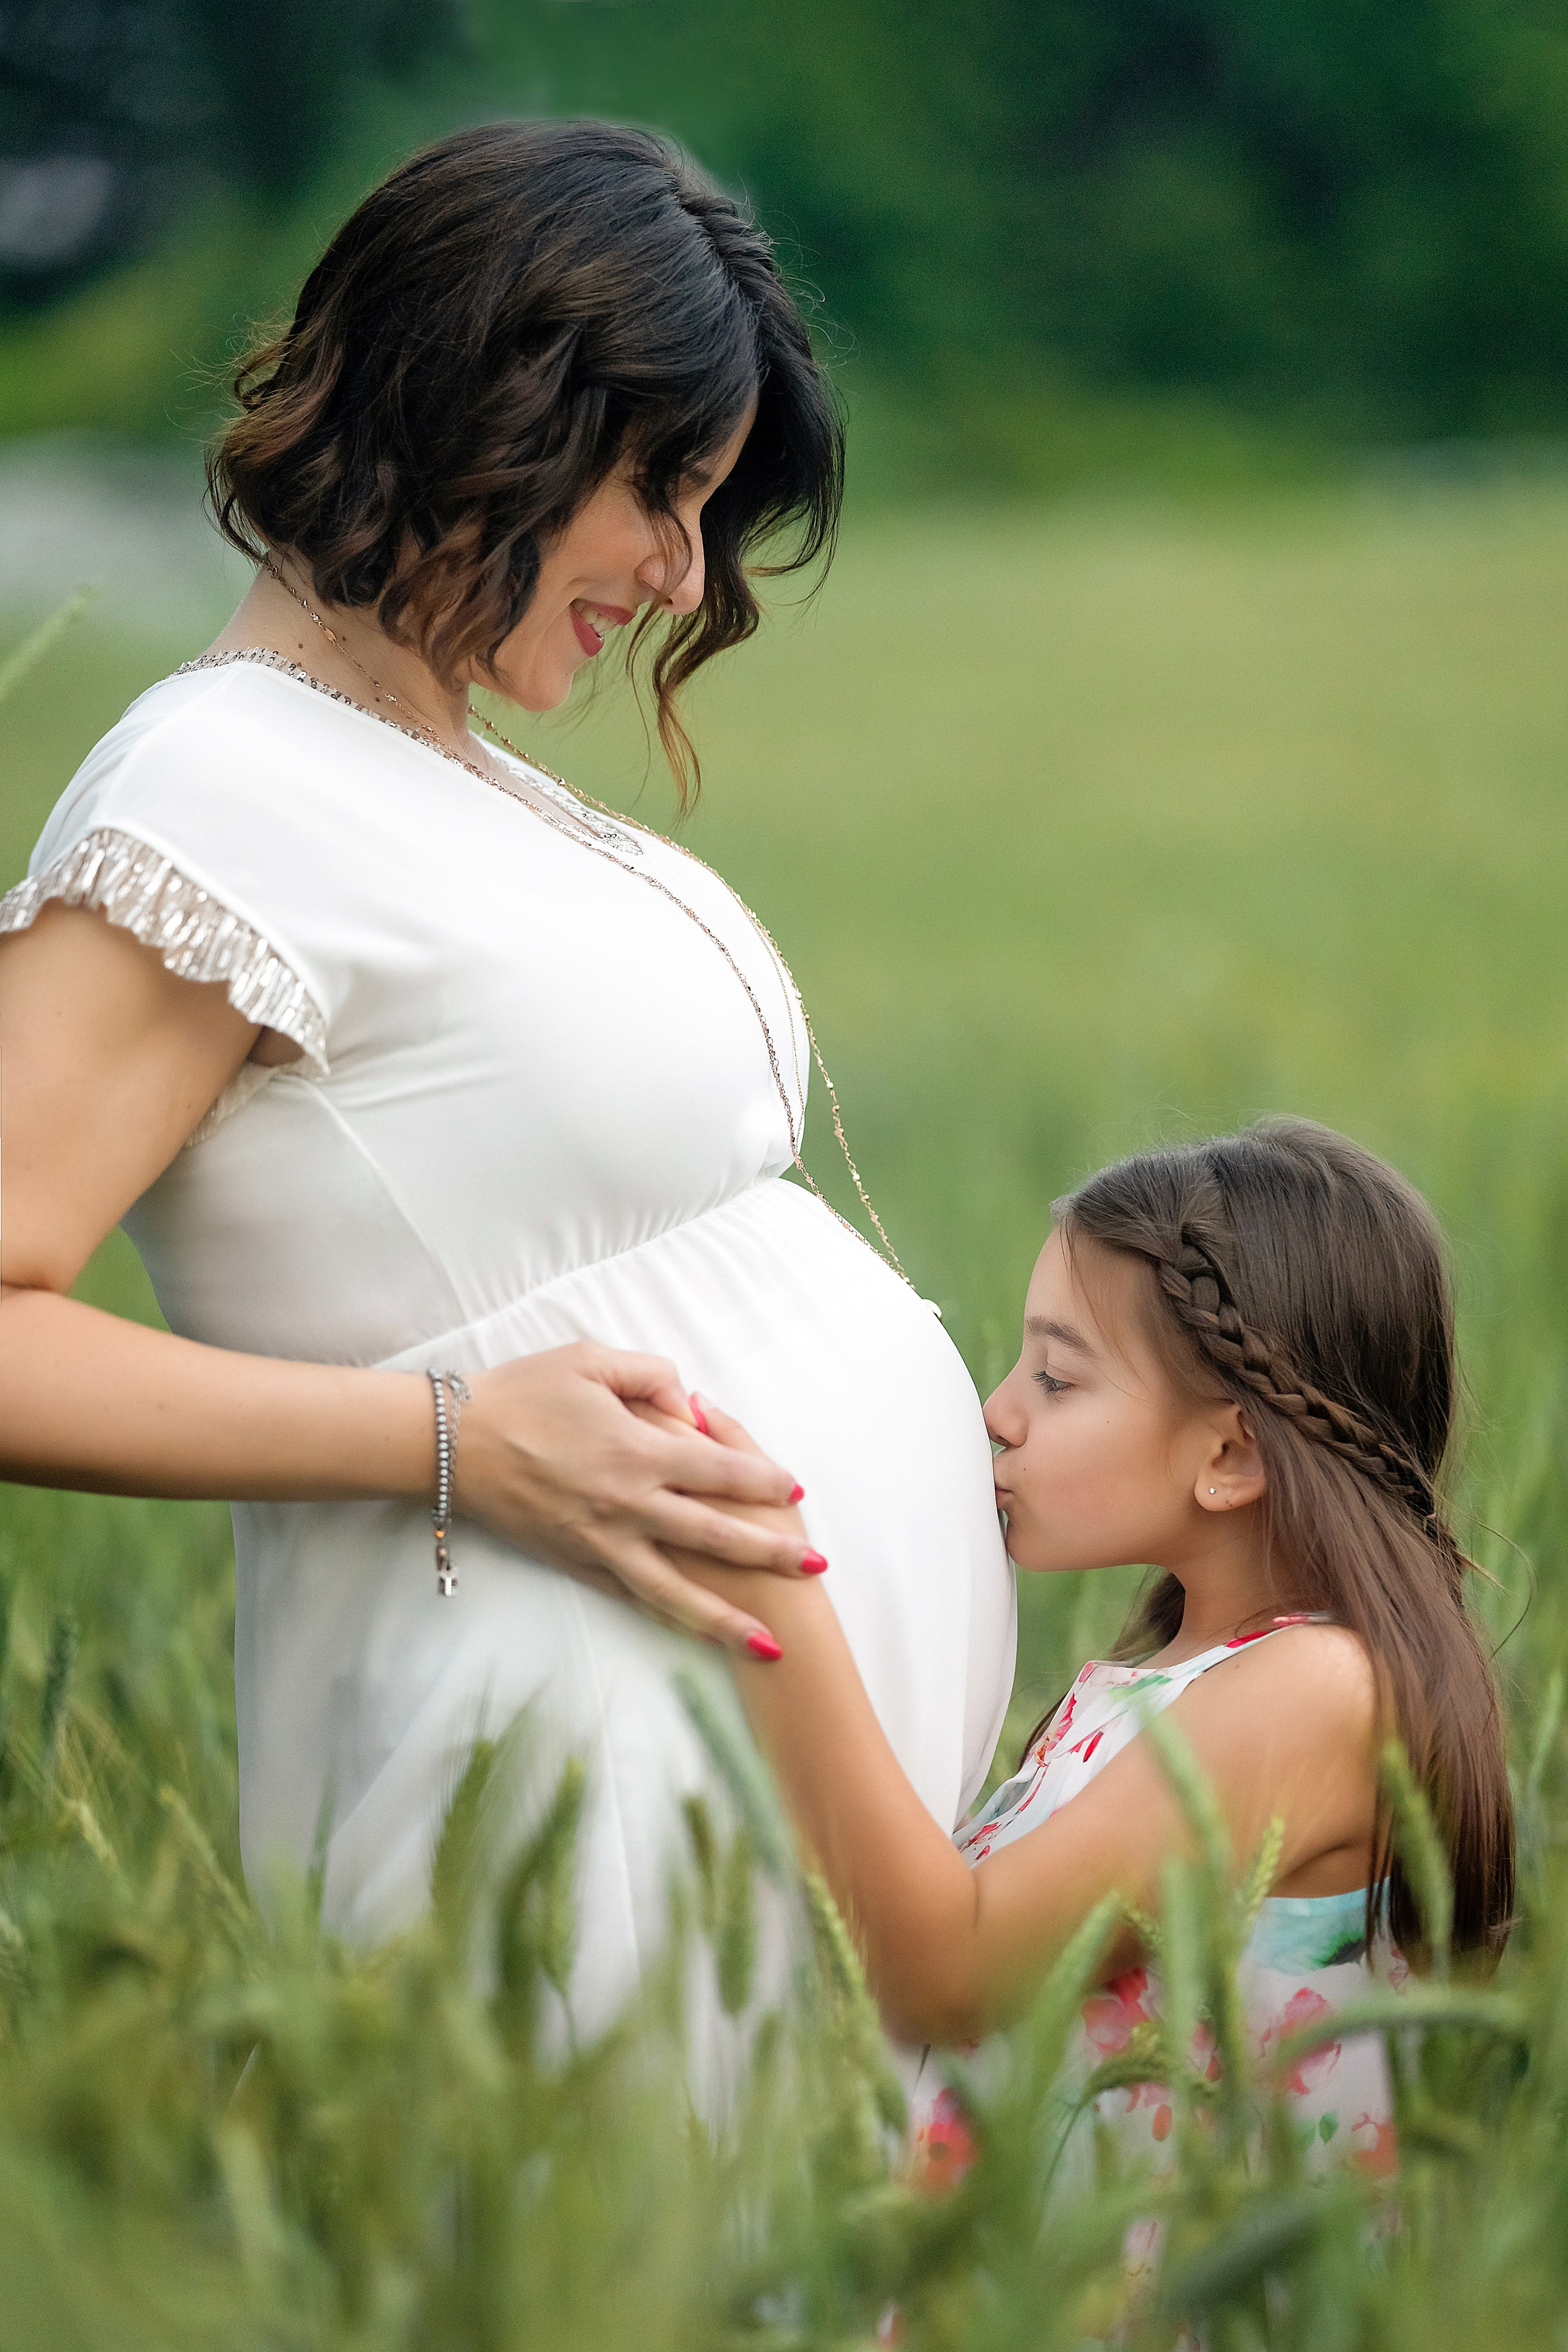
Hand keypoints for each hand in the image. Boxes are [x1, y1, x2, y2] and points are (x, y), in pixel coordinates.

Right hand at [453, 1342, 817, 1652]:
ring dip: (726, 1618)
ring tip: (767, 1646)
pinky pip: (630, 1596)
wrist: (449, 1444)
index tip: (794, 1492)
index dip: (763, 1481)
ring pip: (676, 1591)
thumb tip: (692, 1404)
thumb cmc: (521, 1392)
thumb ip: (651, 1374)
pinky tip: (694, 1633)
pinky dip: (666, 1618)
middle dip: (770, 1554)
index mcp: (637, 1450)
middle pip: (714, 1536)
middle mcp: (627, 1504)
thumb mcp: (589, 1358)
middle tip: (814, 1568)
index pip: (719, 1470)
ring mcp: (601, 1542)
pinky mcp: (575, 1563)